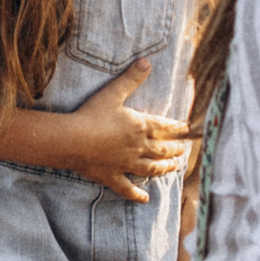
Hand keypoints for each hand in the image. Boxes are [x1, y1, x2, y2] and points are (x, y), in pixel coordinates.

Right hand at [54, 57, 189, 200]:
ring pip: (150, 169)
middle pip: (161, 150)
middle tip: (184, 150)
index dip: (176, 127)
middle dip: (174, 149)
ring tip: (174, 169)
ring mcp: (126, 164)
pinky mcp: (112, 177)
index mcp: (139, 126)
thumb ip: (131, 78)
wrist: (73, 140)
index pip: (163, 127)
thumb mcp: (113, 93)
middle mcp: (137, 147)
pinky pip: (127, 188)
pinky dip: (137, 194)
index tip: (186, 129)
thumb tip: (146, 61)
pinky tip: (145, 199)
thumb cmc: (92, 115)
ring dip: (164, 169)